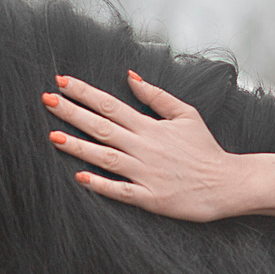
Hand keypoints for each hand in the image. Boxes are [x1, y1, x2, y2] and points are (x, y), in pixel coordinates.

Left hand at [47, 71, 274, 221]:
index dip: (85, 93)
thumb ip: (156, 96)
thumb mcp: (186, 114)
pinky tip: (81, 178)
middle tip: (47, 100)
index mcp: (151, 127)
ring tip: (54, 137)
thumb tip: (131, 76)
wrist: (227, 183)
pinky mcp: (151, 197)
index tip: (62, 82)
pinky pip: (121, 191)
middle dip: (72, 113)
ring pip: (105, 157)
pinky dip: (101, 184)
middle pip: (102, 127)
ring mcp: (146, 173)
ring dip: (79, 147)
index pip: (111, 105)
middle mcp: (144, 148)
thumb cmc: (205, 149)